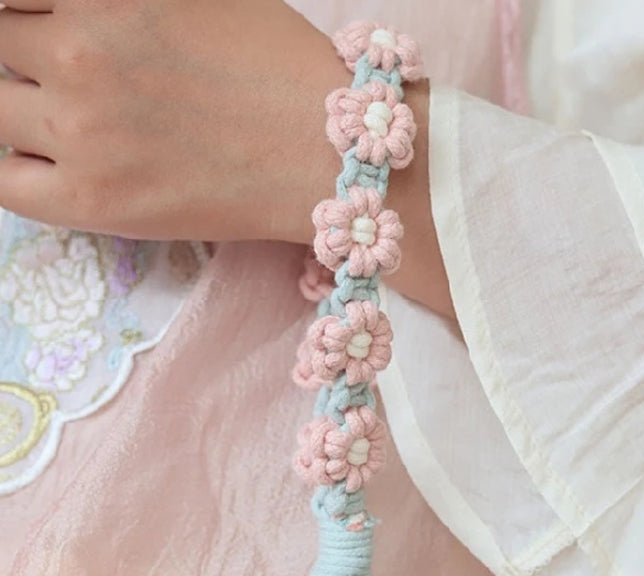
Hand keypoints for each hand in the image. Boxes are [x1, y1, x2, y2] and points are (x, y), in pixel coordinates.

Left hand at [0, 0, 347, 240]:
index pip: (8, 0)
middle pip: (0, 48)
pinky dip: (16, 167)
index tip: (41, 34)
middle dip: (27, 59)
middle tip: (75, 82)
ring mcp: (80, 131)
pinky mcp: (93, 202)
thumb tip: (76, 18)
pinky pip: (6, 182)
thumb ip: (117, 1)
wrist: (326, 153)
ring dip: (25, 112)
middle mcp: (77, 53)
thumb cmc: (279, 66)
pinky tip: (52, 163)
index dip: (25, 20)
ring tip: (81, 126)